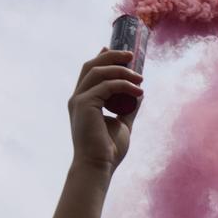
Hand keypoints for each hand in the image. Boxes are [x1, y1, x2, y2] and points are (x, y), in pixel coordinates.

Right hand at [68, 48, 142, 172]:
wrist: (99, 166)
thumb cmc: (108, 150)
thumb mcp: (122, 123)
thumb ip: (128, 107)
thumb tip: (139, 92)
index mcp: (83, 101)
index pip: (90, 72)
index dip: (102, 58)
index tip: (119, 52)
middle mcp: (78, 98)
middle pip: (91, 66)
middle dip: (111, 57)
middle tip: (131, 54)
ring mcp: (79, 100)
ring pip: (98, 72)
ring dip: (121, 71)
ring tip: (140, 78)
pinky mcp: (84, 104)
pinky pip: (106, 86)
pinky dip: (124, 85)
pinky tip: (138, 91)